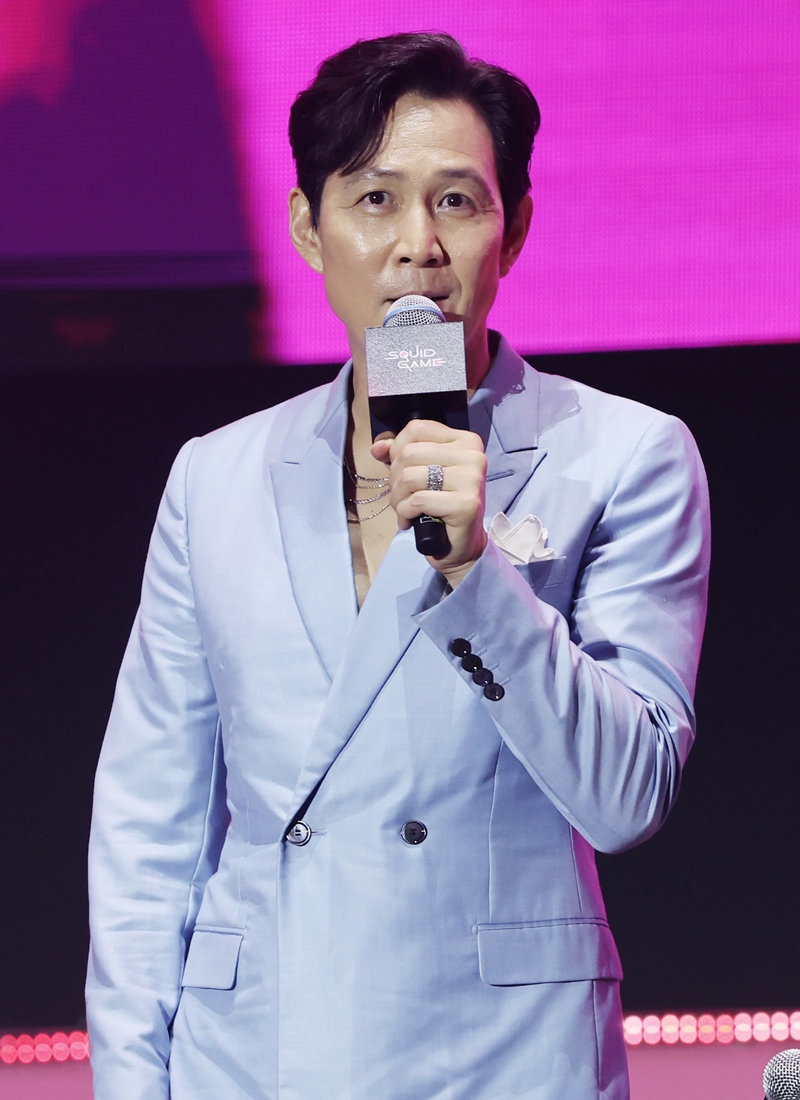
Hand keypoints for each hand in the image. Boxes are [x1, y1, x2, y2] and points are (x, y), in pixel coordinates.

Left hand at [370, 419, 487, 585]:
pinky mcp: (466, 504)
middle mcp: (473, 456)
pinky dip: (405, 512)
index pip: (417, 429)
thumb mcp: (420, 473)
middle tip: (400, 496)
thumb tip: (377, 447)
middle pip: (410, 453)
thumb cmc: (439, 506)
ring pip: (410, 476)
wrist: (460, 545)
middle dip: (394, 478)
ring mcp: (472, 479)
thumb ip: (399, 455)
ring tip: (403, 509)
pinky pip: (418, 500)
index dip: (397, 449)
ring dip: (397, 498)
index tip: (399, 470)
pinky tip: (409, 521)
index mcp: (465, 441)